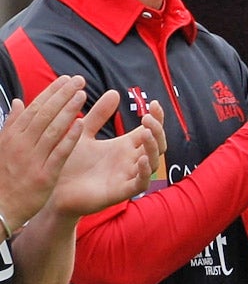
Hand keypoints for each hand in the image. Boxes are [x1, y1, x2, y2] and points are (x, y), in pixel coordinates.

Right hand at [0, 75, 88, 229]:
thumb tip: (21, 102)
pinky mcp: (44, 175)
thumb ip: (13, 124)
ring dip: (68, 110)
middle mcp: (21, 144)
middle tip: (79, 80)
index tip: (66, 79)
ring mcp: (32, 159)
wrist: (0, 207)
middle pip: (44, 114)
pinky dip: (69, 137)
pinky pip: (58, 153)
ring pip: (52, 129)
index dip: (51, 92)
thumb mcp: (4, 147)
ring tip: (83, 95)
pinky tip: (81, 124)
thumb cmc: (5, 175)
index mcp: (12, 135)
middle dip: (62, 95)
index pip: (35, 108)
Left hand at [50, 93, 166, 216]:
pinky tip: (141, 159)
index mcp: (125, 146)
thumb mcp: (83, 132)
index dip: (157, 118)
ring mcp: (128, 175)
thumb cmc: (69, 162)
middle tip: (147, 118)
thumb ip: (98, 115)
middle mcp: (130, 160)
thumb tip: (114, 92)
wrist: (53, 187)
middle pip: (157, 144)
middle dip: (157, 130)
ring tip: (146, 133)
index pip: (150, 130)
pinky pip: (141, 183)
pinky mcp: (121, 191)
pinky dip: (145, 172)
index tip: (154, 103)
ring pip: (154, 162)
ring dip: (153, 147)